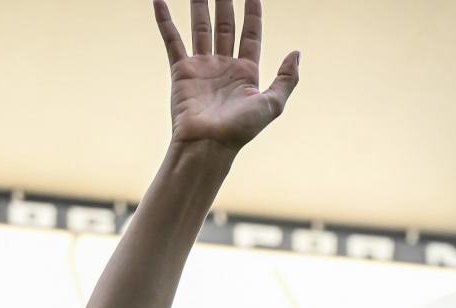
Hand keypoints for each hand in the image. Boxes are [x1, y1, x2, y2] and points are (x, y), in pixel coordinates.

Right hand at [154, 0, 299, 151]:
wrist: (207, 144)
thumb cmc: (240, 130)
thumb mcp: (272, 105)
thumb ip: (286, 79)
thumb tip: (296, 52)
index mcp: (246, 73)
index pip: (251, 33)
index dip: (253, 11)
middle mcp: (224, 67)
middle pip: (226, 25)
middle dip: (225, 1)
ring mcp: (202, 67)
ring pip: (201, 27)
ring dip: (199, 3)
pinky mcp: (181, 71)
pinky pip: (172, 39)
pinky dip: (165, 20)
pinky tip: (159, 0)